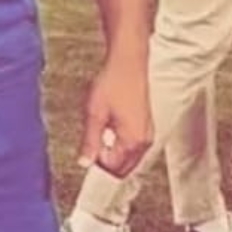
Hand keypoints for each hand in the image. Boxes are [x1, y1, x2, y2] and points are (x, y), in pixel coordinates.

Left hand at [78, 50, 152, 178]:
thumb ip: (90, 142)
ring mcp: (147, 133)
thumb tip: (84, 163)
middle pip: (123, 168)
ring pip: (128, 157)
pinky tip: (111, 123)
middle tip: (94, 138)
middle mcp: (144, 141)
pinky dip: (120, 142)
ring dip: (113, 150)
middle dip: (106, 159)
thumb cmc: (113, 83)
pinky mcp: (146, 126)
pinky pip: (133, 146)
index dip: (97, 159)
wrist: (128, 62)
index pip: (113, 169)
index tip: (89, 143)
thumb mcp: (94, 114)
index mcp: (133, 141)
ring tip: (103, 127)